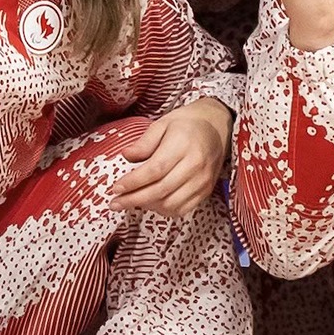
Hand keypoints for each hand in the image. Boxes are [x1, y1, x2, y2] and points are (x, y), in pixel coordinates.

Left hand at [110, 96, 234, 212]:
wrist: (219, 127)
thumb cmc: (187, 124)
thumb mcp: (163, 124)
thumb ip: (144, 142)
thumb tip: (126, 156)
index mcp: (183, 144)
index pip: (155, 169)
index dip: (133, 182)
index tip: (116, 188)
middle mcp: (195, 164)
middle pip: (161, 190)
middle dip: (134, 199)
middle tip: (115, 203)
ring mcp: (203, 180)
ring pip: (171, 203)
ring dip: (148, 206)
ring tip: (132, 201)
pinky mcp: (206, 190)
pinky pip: (183, 209)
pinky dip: (164, 210)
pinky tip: (152, 203)